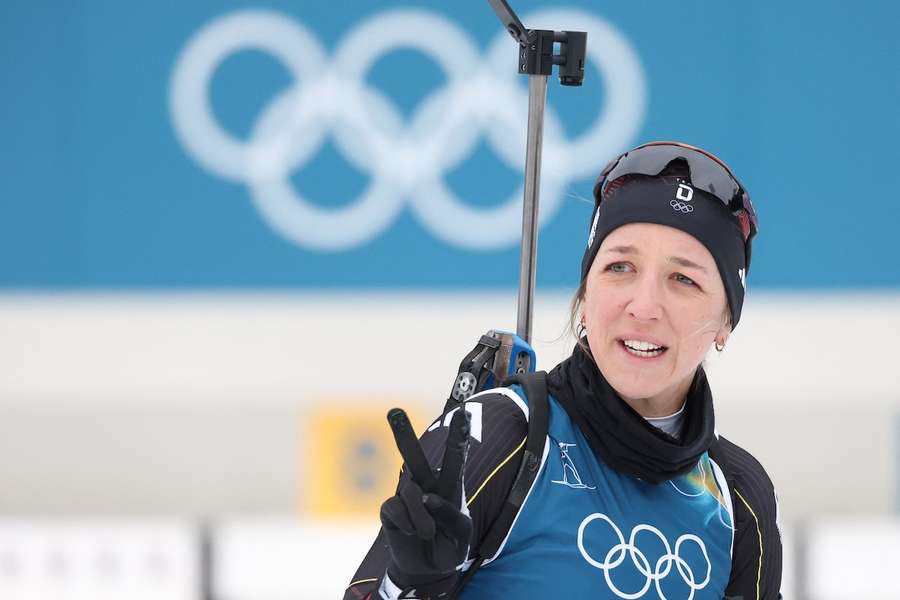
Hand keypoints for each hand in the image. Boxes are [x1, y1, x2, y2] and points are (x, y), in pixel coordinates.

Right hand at [380, 407, 472, 591]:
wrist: (428, 569)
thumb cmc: (451, 545)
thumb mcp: (463, 534)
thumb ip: (451, 514)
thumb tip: (426, 497)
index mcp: (450, 485)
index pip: (456, 456)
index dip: (459, 435)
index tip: (463, 412)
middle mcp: (426, 484)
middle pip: (413, 456)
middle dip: (402, 434)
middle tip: (393, 411)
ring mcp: (406, 495)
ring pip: (410, 492)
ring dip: (423, 520)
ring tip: (428, 535)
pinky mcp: (390, 509)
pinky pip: (395, 509)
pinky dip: (406, 524)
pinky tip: (410, 532)